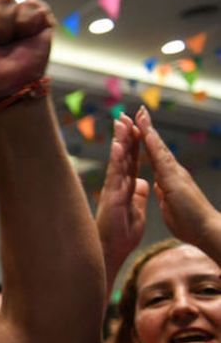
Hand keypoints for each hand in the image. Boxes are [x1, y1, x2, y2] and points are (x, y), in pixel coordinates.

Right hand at [95, 114, 148, 274]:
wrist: (111, 253)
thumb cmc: (121, 237)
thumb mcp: (137, 212)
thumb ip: (138, 196)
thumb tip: (142, 182)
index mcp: (126, 188)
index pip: (131, 160)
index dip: (134, 143)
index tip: (135, 125)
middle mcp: (118, 186)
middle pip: (124, 156)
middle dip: (126, 135)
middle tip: (125, 115)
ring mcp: (113, 191)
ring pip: (119, 162)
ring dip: (120, 142)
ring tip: (122, 123)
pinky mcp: (112, 198)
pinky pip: (116, 176)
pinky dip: (117, 161)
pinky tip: (119, 146)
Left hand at [137, 107, 220, 248]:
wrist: (205, 231)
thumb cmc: (189, 222)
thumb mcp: (170, 204)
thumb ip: (164, 192)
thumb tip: (158, 185)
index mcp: (168, 179)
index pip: (154, 157)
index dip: (146, 142)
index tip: (137, 128)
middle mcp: (173, 172)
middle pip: (157, 147)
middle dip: (147, 129)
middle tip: (139, 111)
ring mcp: (175, 174)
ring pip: (158, 148)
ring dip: (148, 131)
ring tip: (139, 114)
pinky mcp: (174, 179)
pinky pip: (161, 158)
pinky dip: (153, 145)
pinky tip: (146, 133)